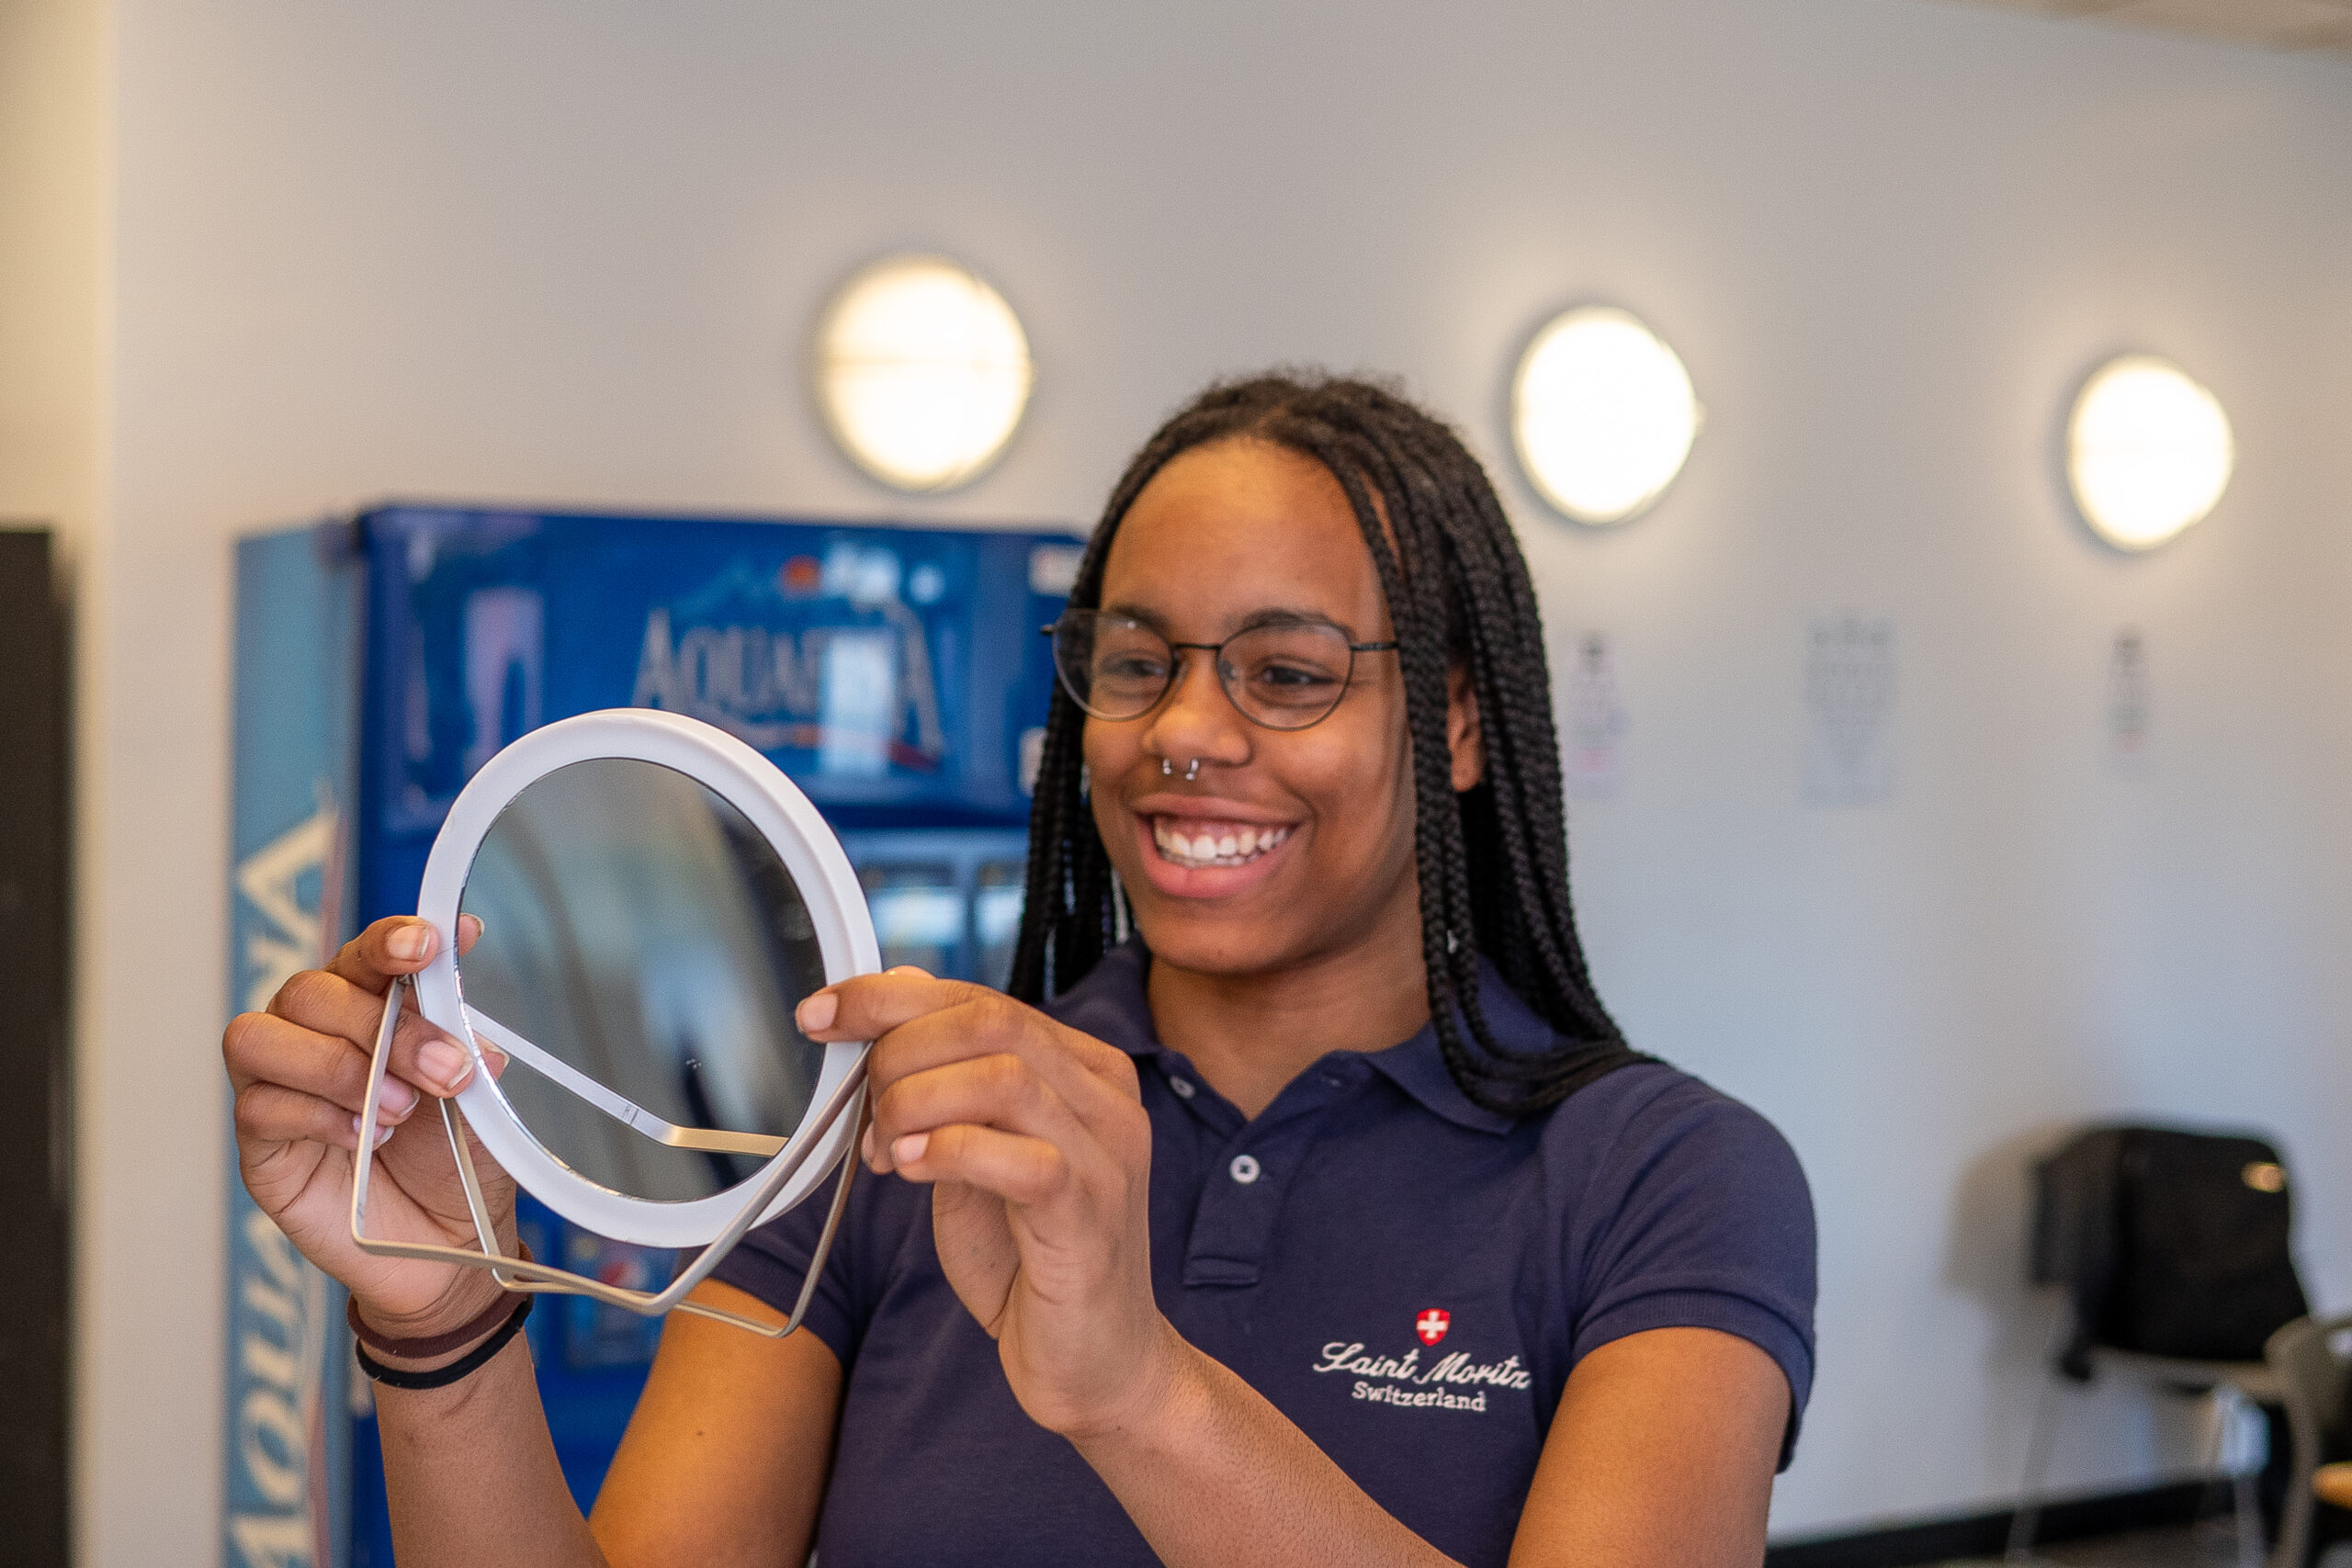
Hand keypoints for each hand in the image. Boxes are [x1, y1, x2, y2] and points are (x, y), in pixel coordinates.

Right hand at [223, 915, 517, 1337]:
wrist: (449, 1244)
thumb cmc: (457, 1160)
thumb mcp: (476, 1097)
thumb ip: (463, 1044)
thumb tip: (470, 1000)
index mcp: (371, 1007)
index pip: (363, 955)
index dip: (389, 940)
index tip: (429, 946)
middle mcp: (315, 1035)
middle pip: (311, 992)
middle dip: (384, 1027)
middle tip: (446, 1072)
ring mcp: (279, 1086)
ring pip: (260, 1037)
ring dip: (340, 1068)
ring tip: (400, 1110)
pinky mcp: (261, 1143)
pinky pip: (260, 1106)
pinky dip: (319, 1117)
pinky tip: (365, 1140)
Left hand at [798, 970, 1186, 1436]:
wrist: (1096, 1362)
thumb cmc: (1032, 1261)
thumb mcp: (974, 1155)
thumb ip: (945, 1086)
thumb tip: (891, 1000)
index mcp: (1083, 1068)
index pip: (980, 997)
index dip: (887, 998)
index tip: (820, 1015)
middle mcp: (1106, 1096)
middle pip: (990, 1019)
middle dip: (896, 1049)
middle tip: (863, 1109)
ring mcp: (1106, 1152)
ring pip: (1001, 1077)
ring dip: (914, 1104)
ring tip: (886, 1150)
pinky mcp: (1091, 1212)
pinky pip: (1020, 1158)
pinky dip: (947, 1152)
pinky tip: (911, 1171)